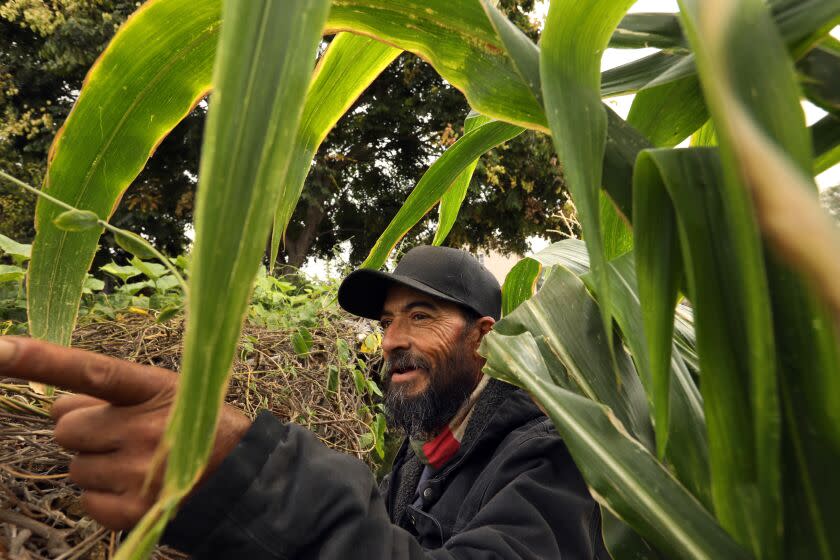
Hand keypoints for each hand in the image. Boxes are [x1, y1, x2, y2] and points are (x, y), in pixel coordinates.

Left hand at [0, 336, 251, 529]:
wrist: (238, 477)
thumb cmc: (193, 427)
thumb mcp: (165, 395)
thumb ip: (111, 394)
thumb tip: (58, 406)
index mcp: (155, 390)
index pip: (92, 370)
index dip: (43, 359)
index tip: (1, 348)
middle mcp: (146, 429)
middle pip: (66, 427)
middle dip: (85, 431)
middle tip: (123, 436)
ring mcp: (138, 472)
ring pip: (73, 467)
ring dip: (95, 465)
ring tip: (136, 463)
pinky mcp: (132, 510)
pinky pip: (85, 500)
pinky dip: (103, 497)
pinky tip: (135, 488)